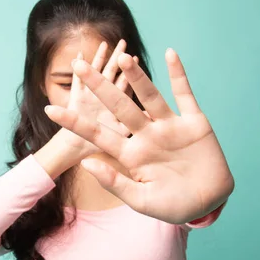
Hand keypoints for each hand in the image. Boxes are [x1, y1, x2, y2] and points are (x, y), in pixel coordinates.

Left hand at [44, 48, 233, 223]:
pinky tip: (169, 54)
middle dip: (100, 86)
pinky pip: (185, 94)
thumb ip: (114, 182)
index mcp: (130, 154)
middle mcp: (146, 135)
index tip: (50, 110)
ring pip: (149, 96)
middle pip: (119, 106)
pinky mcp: (194, 123)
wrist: (208, 204)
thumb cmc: (173, 206)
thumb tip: (86, 163)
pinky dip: (178, 75)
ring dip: (137, 77)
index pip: (97, 134)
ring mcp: (169, 127)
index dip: (75, 122)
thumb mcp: (141, 200)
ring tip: (122, 57)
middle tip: (79, 65)